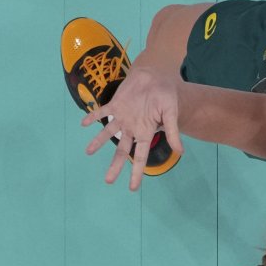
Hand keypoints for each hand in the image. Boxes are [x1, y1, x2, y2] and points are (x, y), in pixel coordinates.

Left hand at [80, 66, 183, 190]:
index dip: (136, 172)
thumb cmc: (166, 96)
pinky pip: (102, 112)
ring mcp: (123, 117)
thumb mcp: (171, 114)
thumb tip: (180, 152)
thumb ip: (172, 132)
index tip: (133, 188)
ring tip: (88, 152)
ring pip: (108, 133)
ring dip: (98, 142)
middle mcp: (132, 128)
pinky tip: (84, 123)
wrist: (158, 77)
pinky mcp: (116, 105)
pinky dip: (93, 117)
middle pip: (122, 151)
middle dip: (115, 165)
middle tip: (108, 181)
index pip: (140, 156)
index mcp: (146, 132)